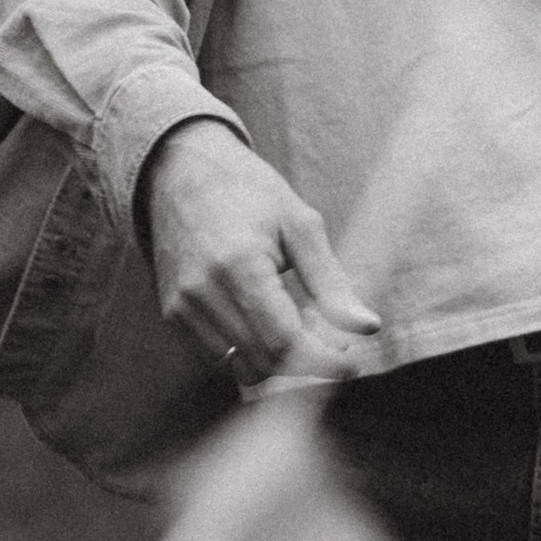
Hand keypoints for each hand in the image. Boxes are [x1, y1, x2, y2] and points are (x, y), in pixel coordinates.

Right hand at [138, 118, 379, 383]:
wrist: (182, 173)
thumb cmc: (249, 193)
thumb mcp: (300, 224)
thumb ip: (331, 281)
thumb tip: (368, 327)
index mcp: (239, 265)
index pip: (284, 341)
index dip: (322, 360)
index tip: (351, 363)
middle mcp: (202, 293)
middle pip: (265, 361)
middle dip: (306, 362)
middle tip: (332, 341)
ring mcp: (181, 307)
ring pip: (241, 367)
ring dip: (278, 362)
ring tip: (299, 326)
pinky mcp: (172, 315)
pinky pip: (217, 359)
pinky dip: (249, 354)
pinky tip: (267, 324)